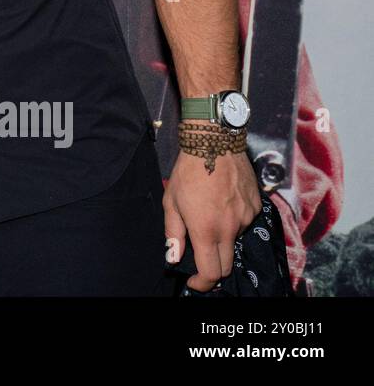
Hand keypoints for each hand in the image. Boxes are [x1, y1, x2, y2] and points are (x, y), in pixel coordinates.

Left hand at [163, 148, 260, 291]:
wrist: (214, 144)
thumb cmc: (187, 172)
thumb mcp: (172, 202)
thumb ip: (173, 233)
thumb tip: (173, 257)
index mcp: (207, 230)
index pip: (211, 272)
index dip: (201, 283)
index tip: (193, 281)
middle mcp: (230, 228)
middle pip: (226, 265)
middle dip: (212, 268)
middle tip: (200, 258)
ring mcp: (246, 218)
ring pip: (235, 241)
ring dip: (222, 238)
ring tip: (209, 215)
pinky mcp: (256, 207)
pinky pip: (244, 223)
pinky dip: (233, 222)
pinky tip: (222, 203)